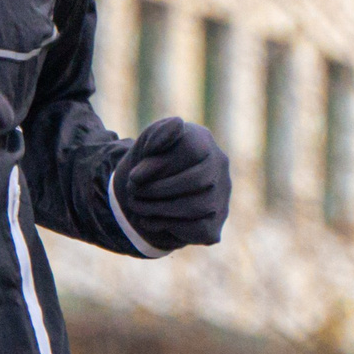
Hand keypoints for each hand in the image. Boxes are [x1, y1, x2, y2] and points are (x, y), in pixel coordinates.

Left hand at [114, 116, 230, 249]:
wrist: (143, 194)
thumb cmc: (148, 163)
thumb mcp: (146, 144)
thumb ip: (158, 133)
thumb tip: (177, 125)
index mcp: (203, 141)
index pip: (192, 151)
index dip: (160, 165)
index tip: (134, 175)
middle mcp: (219, 168)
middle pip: (199, 181)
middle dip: (159, 189)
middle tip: (133, 191)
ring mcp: (221, 197)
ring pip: (200, 206)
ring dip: (161, 208)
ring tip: (137, 206)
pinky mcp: (214, 225)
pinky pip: (199, 228)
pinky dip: (169, 226)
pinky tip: (148, 221)